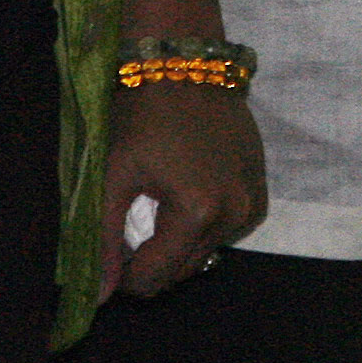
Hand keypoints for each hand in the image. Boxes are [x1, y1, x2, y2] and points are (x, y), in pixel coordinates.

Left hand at [101, 80, 265, 298]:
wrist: (186, 64)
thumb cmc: (142, 117)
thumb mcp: (114, 179)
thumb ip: (105, 242)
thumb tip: (99, 298)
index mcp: (197, 213)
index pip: (155, 277)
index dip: (124, 275)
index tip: (111, 250)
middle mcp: (234, 213)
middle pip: (184, 268)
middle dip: (153, 259)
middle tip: (131, 224)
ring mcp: (253, 200)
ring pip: (206, 250)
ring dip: (179, 241)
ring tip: (158, 203)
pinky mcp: (262, 186)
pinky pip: (229, 226)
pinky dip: (206, 222)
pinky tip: (188, 191)